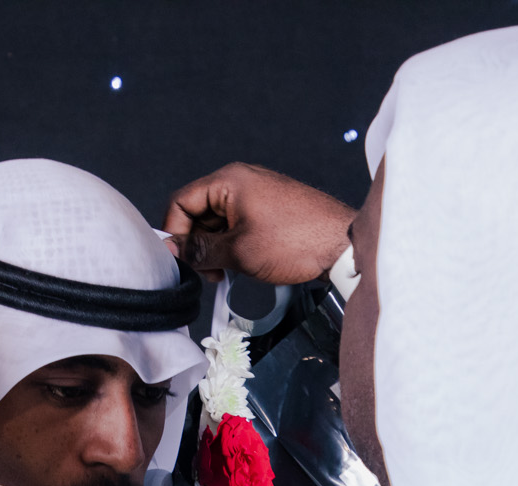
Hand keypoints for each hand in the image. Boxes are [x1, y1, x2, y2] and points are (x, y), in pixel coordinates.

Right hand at [163, 163, 354, 284]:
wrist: (342, 245)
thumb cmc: (298, 240)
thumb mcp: (238, 251)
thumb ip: (200, 250)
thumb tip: (176, 250)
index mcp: (229, 181)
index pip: (181, 201)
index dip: (175, 232)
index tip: (180, 259)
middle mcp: (241, 182)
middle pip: (198, 212)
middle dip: (197, 244)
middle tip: (207, 271)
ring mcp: (255, 195)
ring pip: (217, 222)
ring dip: (215, 249)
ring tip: (226, 271)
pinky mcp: (267, 209)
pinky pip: (236, 225)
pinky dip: (231, 245)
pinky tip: (240, 264)